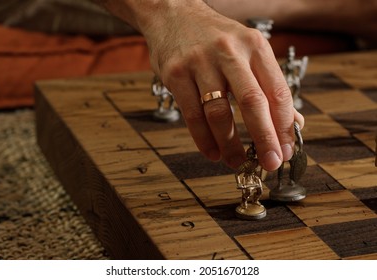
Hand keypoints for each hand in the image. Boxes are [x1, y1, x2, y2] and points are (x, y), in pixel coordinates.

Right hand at [140, 2, 303, 170]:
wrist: (173, 15)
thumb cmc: (214, 38)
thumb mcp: (248, 51)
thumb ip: (269, 85)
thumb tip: (291, 122)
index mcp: (255, 46)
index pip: (277, 91)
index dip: (284, 126)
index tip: (285, 149)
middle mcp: (229, 51)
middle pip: (252, 102)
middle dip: (264, 138)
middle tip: (269, 162)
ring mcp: (200, 62)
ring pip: (219, 113)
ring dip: (230, 144)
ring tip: (236, 161)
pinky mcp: (176, 74)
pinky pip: (192, 115)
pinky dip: (204, 139)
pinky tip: (212, 152)